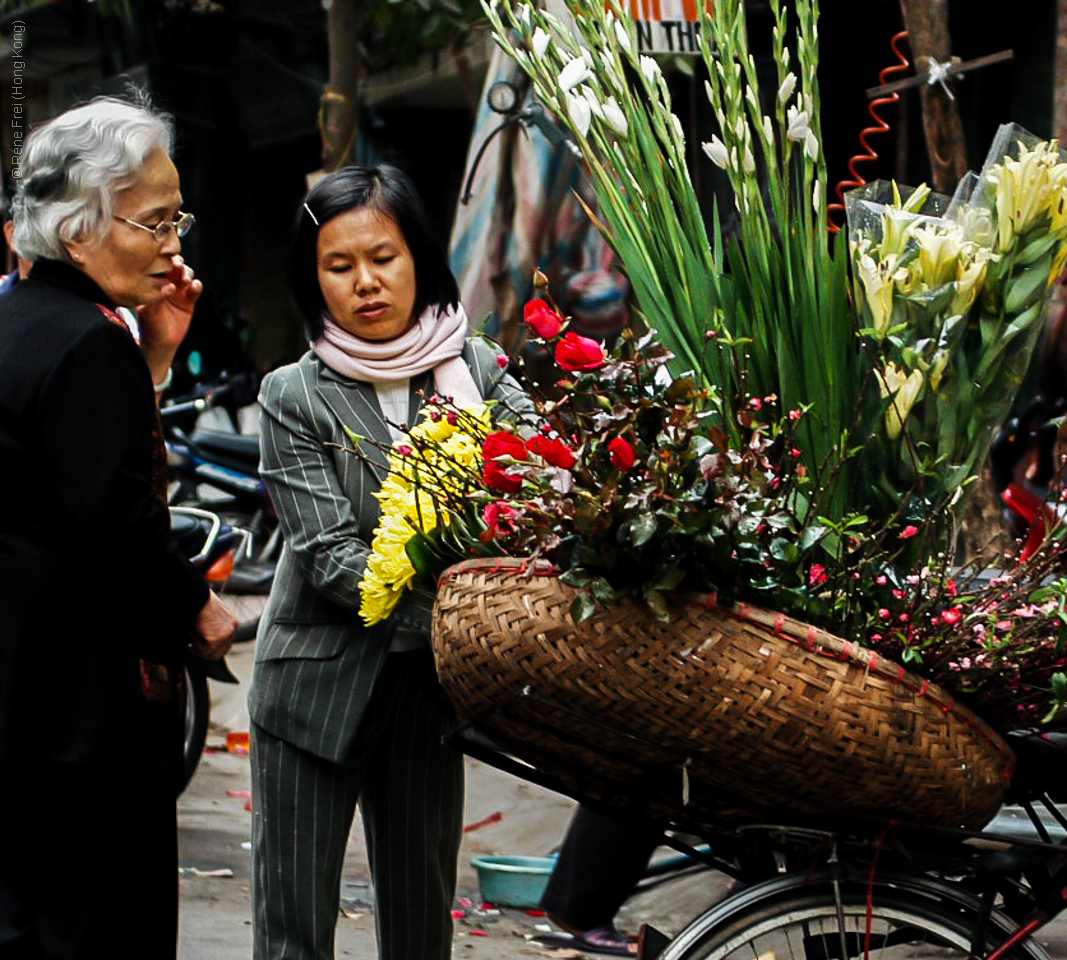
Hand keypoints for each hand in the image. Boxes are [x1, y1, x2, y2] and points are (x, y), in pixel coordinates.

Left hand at [138, 255, 203, 383]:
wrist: (161, 342)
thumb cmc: (150, 325)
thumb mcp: (148, 310)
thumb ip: (157, 296)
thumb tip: (170, 286)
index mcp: (154, 283)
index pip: (160, 267)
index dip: (164, 261)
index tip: (167, 261)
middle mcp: (167, 284)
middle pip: (175, 267)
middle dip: (179, 263)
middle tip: (178, 266)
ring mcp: (179, 292)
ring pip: (187, 276)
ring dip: (188, 273)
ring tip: (186, 279)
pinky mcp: (189, 301)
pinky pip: (195, 290)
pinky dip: (197, 286)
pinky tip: (195, 286)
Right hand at [191, 591, 237, 660]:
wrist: (195, 595)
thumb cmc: (196, 603)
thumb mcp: (207, 616)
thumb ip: (209, 628)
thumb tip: (201, 640)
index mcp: (231, 621)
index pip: (225, 643)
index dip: (210, 647)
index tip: (197, 644)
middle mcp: (233, 628)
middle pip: (221, 652)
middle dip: (205, 651)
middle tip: (191, 645)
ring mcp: (227, 634)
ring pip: (212, 654)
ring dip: (199, 648)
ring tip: (192, 634)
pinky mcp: (218, 638)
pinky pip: (205, 651)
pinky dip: (196, 645)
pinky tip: (194, 632)